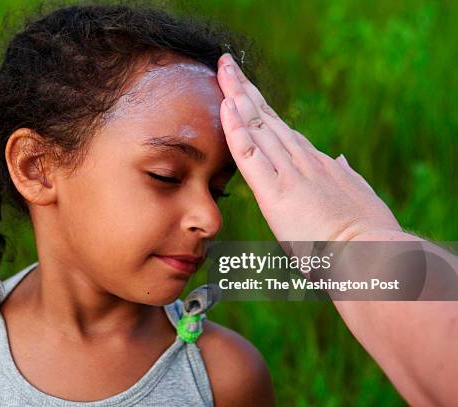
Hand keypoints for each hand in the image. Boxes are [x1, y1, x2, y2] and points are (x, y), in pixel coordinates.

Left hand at [216, 53, 402, 241]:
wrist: (372, 254)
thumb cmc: (366, 234)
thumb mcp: (357, 197)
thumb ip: (346, 176)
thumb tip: (341, 160)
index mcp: (316, 163)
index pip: (280, 129)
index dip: (260, 108)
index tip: (245, 90)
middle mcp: (301, 160)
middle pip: (266, 118)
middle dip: (244, 90)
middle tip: (227, 64)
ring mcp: (289, 173)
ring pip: (257, 127)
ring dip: (237, 97)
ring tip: (223, 71)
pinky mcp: (276, 192)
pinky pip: (250, 155)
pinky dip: (236, 130)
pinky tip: (225, 108)